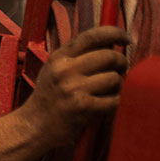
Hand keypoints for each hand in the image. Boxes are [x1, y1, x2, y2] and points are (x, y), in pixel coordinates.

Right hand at [0, 25, 129, 160]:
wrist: (33, 127)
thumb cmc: (49, 98)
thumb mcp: (54, 70)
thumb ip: (77, 56)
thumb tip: (111, 45)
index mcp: (59, 57)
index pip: (93, 35)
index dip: (115, 33)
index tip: (126, 39)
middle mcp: (65, 69)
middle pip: (110, 56)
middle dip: (121, 63)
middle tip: (119, 70)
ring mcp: (73, 88)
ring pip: (114, 78)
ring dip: (116, 86)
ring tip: (105, 91)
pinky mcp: (82, 106)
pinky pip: (113, 100)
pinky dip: (113, 103)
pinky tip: (102, 106)